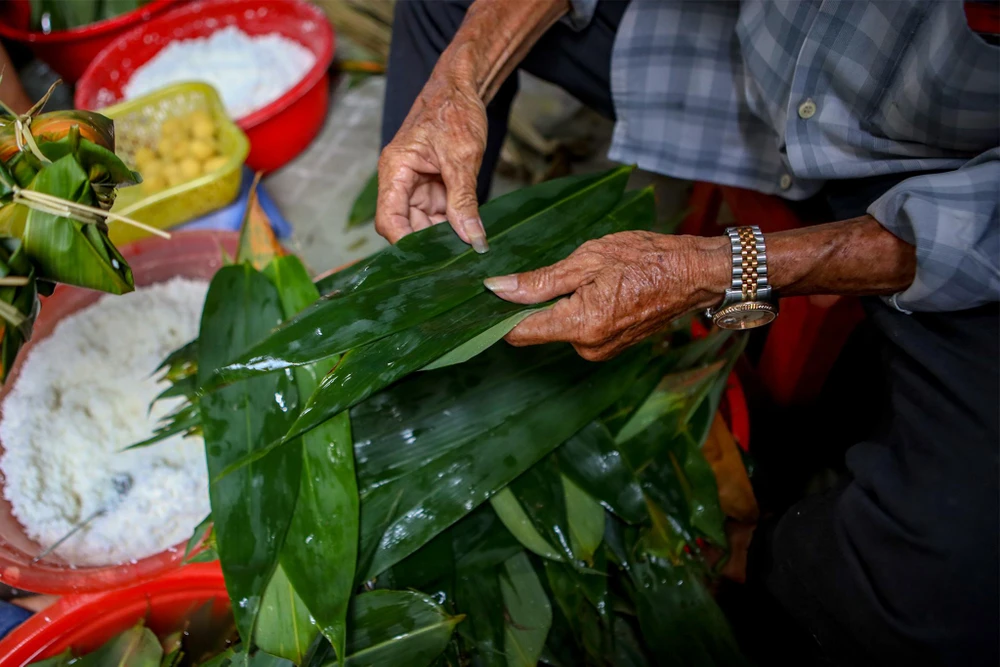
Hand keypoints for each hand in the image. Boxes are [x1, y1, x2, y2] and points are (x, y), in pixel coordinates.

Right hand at [376, 71, 488, 251]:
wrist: (462, 88)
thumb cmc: (455, 111)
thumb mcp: (462, 157)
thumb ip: (464, 200)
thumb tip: (471, 238)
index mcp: (395, 170)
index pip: (388, 219)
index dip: (405, 243)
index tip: (430, 260)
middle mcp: (401, 181)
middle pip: (406, 226)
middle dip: (429, 243)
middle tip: (457, 260)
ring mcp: (417, 186)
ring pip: (424, 224)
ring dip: (444, 237)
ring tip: (468, 249)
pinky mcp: (433, 187)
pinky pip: (439, 215)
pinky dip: (453, 225)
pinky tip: (470, 235)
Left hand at [484, 231, 729, 360]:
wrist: (696, 274)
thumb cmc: (647, 258)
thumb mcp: (588, 259)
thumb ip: (540, 280)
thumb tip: (498, 290)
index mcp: (581, 325)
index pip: (519, 331)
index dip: (497, 315)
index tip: (485, 296)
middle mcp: (589, 347)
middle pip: (537, 330)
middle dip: (532, 304)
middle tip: (545, 269)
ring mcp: (602, 350)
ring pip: (559, 328)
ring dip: (557, 305)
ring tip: (582, 275)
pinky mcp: (611, 346)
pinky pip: (579, 329)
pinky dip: (576, 310)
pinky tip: (594, 287)